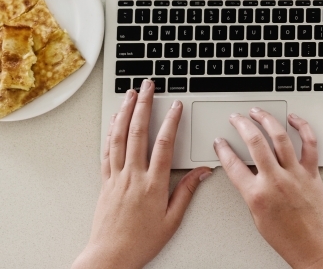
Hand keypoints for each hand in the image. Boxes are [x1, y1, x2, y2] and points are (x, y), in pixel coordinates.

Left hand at [72, 79, 210, 268]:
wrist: (111, 256)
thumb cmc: (142, 241)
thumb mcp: (172, 220)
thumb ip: (187, 192)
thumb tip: (202, 172)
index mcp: (152, 184)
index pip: (164, 144)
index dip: (171, 121)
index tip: (176, 106)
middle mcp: (133, 174)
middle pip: (138, 131)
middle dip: (144, 104)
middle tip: (148, 87)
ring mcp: (116, 174)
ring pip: (119, 136)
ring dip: (125, 111)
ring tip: (130, 94)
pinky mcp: (105, 179)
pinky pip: (107, 149)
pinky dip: (111, 131)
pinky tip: (115, 119)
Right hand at [214, 108, 322, 268]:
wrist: (315, 250)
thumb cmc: (287, 239)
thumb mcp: (256, 216)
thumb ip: (249, 190)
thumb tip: (244, 171)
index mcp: (257, 195)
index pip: (232, 164)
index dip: (222, 149)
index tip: (219, 142)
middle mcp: (275, 181)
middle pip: (254, 142)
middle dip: (241, 124)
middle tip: (235, 117)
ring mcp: (295, 175)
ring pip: (279, 137)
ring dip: (266, 119)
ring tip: (257, 112)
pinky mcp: (311, 173)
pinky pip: (309, 144)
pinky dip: (302, 127)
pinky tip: (293, 119)